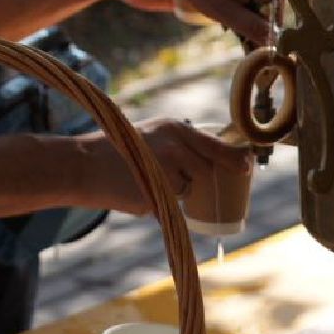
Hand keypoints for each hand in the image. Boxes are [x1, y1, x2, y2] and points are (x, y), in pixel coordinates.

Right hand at [82, 117, 252, 216]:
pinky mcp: (156, 194)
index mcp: (174, 128)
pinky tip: (140, 190)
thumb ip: (181, 146)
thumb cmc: (120, 150)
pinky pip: (170, 205)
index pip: (214, 145)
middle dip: (206, 183)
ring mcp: (166, 172)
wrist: (86, 165)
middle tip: (200, 187)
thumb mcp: (153, 136)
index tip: (247, 167)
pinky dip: (161, 204)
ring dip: (178, 193)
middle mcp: (174, 147)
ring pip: (189, 191)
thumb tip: (218, 163)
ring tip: (150, 181)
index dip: (234, 158)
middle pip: (207, 172)